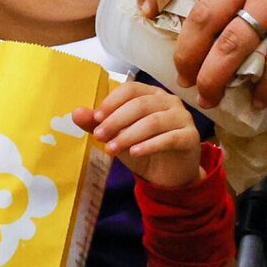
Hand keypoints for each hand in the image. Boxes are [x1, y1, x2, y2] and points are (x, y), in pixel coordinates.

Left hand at [75, 82, 204, 190]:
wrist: (170, 176)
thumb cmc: (144, 150)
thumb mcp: (118, 137)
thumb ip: (98, 124)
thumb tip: (75, 113)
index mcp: (151, 94)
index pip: (130, 89)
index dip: (112, 102)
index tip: (96, 119)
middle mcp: (169, 101)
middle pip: (140, 104)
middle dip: (116, 120)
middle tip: (99, 136)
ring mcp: (182, 117)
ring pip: (153, 121)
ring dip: (129, 135)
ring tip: (112, 149)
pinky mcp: (191, 137)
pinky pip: (169, 138)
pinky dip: (149, 145)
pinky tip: (135, 153)